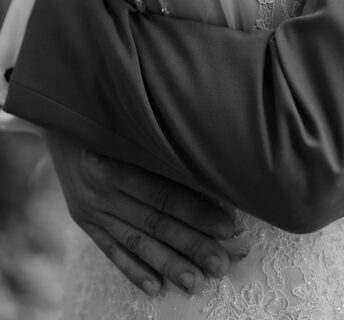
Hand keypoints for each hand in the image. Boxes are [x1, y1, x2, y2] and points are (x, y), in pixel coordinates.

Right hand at [47, 131, 242, 296]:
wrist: (60, 116)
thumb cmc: (105, 113)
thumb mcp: (128, 122)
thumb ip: (157, 146)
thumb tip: (206, 168)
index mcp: (113, 164)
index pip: (163, 195)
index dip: (196, 212)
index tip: (226, 228)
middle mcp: (99, 192)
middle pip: (153, 223)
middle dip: (190, 245)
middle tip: (219, 264)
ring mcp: (90, 210)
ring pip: (136, 242)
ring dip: (167, 264)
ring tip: (195, 282)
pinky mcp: (85, 222)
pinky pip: (111, 250)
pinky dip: (133, 269)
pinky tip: (155, 287)